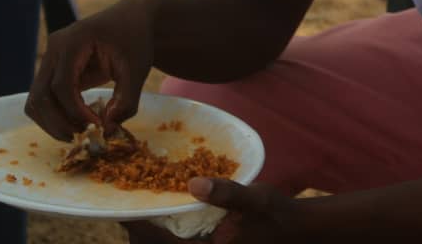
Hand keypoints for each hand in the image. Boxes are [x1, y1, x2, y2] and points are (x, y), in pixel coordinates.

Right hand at [25, 0, 161, 139]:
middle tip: (82, 138)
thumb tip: (108, 128)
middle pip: (39, 96)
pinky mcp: (53, 70)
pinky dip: (54, 115)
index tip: (97, 127)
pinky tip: (78, 122)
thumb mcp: (138, 68)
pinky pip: (43, 98)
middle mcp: (55, 48)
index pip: (62, 86)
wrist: (132, 19)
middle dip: (57, 122)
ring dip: (52, 122)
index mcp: (74, 41)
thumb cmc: (135, 40)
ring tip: (80, 133)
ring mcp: (50, 59)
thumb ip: (126, 99)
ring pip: (35, 100)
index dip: (76, 112)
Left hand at [120, 179, 303, 243]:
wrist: (297, 229)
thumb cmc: (276, 214)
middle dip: (140, 233)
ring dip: (153, 233)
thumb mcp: (254, 200)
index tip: (124, 210)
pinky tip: (168, 213)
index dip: (140, 228)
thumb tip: (195, 183)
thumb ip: (227, 194)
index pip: (161, 242)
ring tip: (142, 212)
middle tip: (128, 208)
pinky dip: (167, 232)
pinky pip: (180, 241)